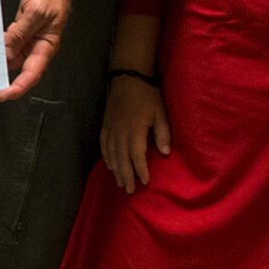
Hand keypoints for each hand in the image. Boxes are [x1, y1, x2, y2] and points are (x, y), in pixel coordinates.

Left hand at [0, 0, 77, 100]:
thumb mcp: (35, 12)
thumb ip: (20, 33)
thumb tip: (7, 53)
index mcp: (47, 45)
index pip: (32, 73)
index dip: (19, 87)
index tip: (5, 94)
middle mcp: (39, 45)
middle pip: (22, 69)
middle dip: (6, 77)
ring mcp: (31, 38)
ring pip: (14, 56)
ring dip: (1, 61)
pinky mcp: (24, 29)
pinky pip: (11, 43)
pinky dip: (1, 46)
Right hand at [100, 76, 170, 192]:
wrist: (128, 77)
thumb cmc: (148, 95)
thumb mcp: (161, 112)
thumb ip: (163, 133)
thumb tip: (165, 153)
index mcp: (135, 130)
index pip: (136, 155)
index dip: (140, 170)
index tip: (144, 182)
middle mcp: (120, 132)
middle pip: (121, 158)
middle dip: (126, 175)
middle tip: (129, 190)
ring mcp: (111, 128)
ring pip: (111, 154)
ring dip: (115, 169)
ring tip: (120, 182)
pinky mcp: (105, 124)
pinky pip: (104, 145)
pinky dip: (106, 157)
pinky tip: (109, 165)